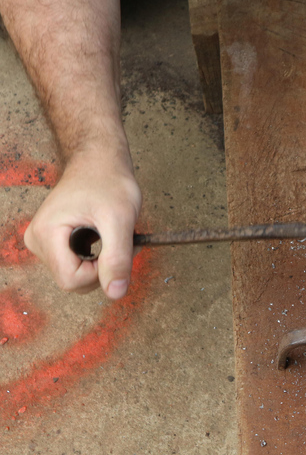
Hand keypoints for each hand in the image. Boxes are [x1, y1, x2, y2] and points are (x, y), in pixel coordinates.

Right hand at [24, 146, 141, 299]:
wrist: (99, 160)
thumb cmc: (108, 182)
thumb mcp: (120, 220)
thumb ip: (117, 258)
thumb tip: (115, 293)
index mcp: (46, 235)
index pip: (72, 281)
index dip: (101, 273)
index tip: (117, 248)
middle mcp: (37, 241)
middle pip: (73, 281)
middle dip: (102, 267)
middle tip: (119, 239)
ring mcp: (43, 242)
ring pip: (76, 275)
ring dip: (100, 262)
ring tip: (110, 234)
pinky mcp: (53, 242)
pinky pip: (76, 264)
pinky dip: (95, 256)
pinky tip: (101, 235)